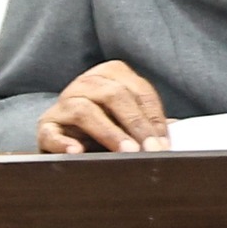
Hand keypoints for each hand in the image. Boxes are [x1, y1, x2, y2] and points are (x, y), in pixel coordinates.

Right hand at [37, 61, 170, 154]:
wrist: (65, 141)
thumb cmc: (106, 130)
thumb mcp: (129, 122)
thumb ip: (150, 123)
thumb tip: (180, 130)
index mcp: (110, 75)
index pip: (139, 91)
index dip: (154, 117)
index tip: (164, 144)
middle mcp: (85, 84)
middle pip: (114, 95)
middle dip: (136, 124)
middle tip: (150, 150)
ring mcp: (63, 104)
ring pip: (85, 110)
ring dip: (109, 132)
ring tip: (126, 153)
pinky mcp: (45, 128)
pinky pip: (51, 132)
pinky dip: (63, 142)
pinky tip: (77, 152)